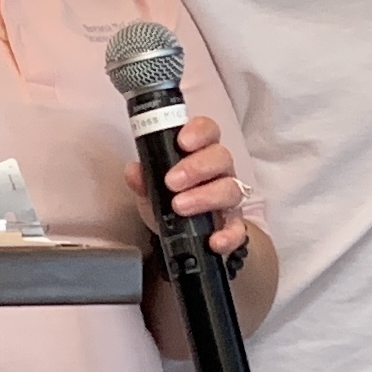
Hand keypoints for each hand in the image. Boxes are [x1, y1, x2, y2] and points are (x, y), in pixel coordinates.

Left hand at [128, 116, 250, 258]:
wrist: (181, 235)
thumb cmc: (169, 199)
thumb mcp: (150, 189)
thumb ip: (143, 180)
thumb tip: (133, 171)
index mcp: (200, 152)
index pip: (207, 130)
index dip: (199, 131)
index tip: (182, 141)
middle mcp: (219, 170)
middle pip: (220, 157)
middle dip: (196, 167)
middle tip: (171, 182)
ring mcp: (229, 196)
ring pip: (230, 189)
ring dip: (205, 197)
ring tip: (179, 206)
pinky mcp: (233, 224)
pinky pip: (238, 228)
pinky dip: (228, 235)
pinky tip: (214, 241)